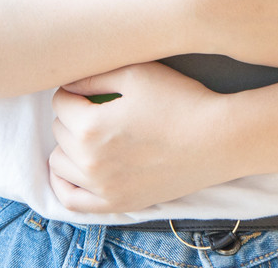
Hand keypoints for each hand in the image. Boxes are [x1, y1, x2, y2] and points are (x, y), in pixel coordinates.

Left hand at [49, 63, 229, 213]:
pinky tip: (73, 170)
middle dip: (72, 116)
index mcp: (91, 126)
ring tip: (88, 135)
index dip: (73, 90)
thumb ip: (95, 76)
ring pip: (60, 164)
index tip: (87, 88)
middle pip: (60, 132)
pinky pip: (72, 200)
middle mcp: (90, 161)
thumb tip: (68, 84)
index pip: (61, 103)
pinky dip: (64, 183)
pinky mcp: (117, 203)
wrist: (218, 139)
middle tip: (94, 107)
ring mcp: (103, 188)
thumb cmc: (181, 100)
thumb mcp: (138, 74)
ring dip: (68, 146)